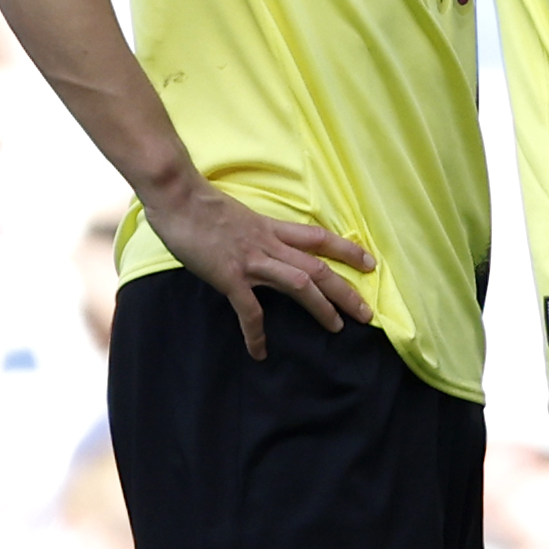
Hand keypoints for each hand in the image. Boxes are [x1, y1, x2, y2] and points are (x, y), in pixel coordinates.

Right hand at [146, 176, 376, 358]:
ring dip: (321, 306)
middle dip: (346, 290)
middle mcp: (269, 244)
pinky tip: (260, 351)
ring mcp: (252, 260)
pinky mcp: (230, 275)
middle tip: (367, 313)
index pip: (318, 238)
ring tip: (337, 328)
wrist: (178, 196)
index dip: (347, 250)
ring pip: (300, 283)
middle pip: (318, 266)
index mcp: (272, 228)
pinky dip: (256, 332)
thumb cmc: (202, 205)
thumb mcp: (239, 217)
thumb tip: (259, 246)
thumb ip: (254, 233)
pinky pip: (249, 309)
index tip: (370, 263)